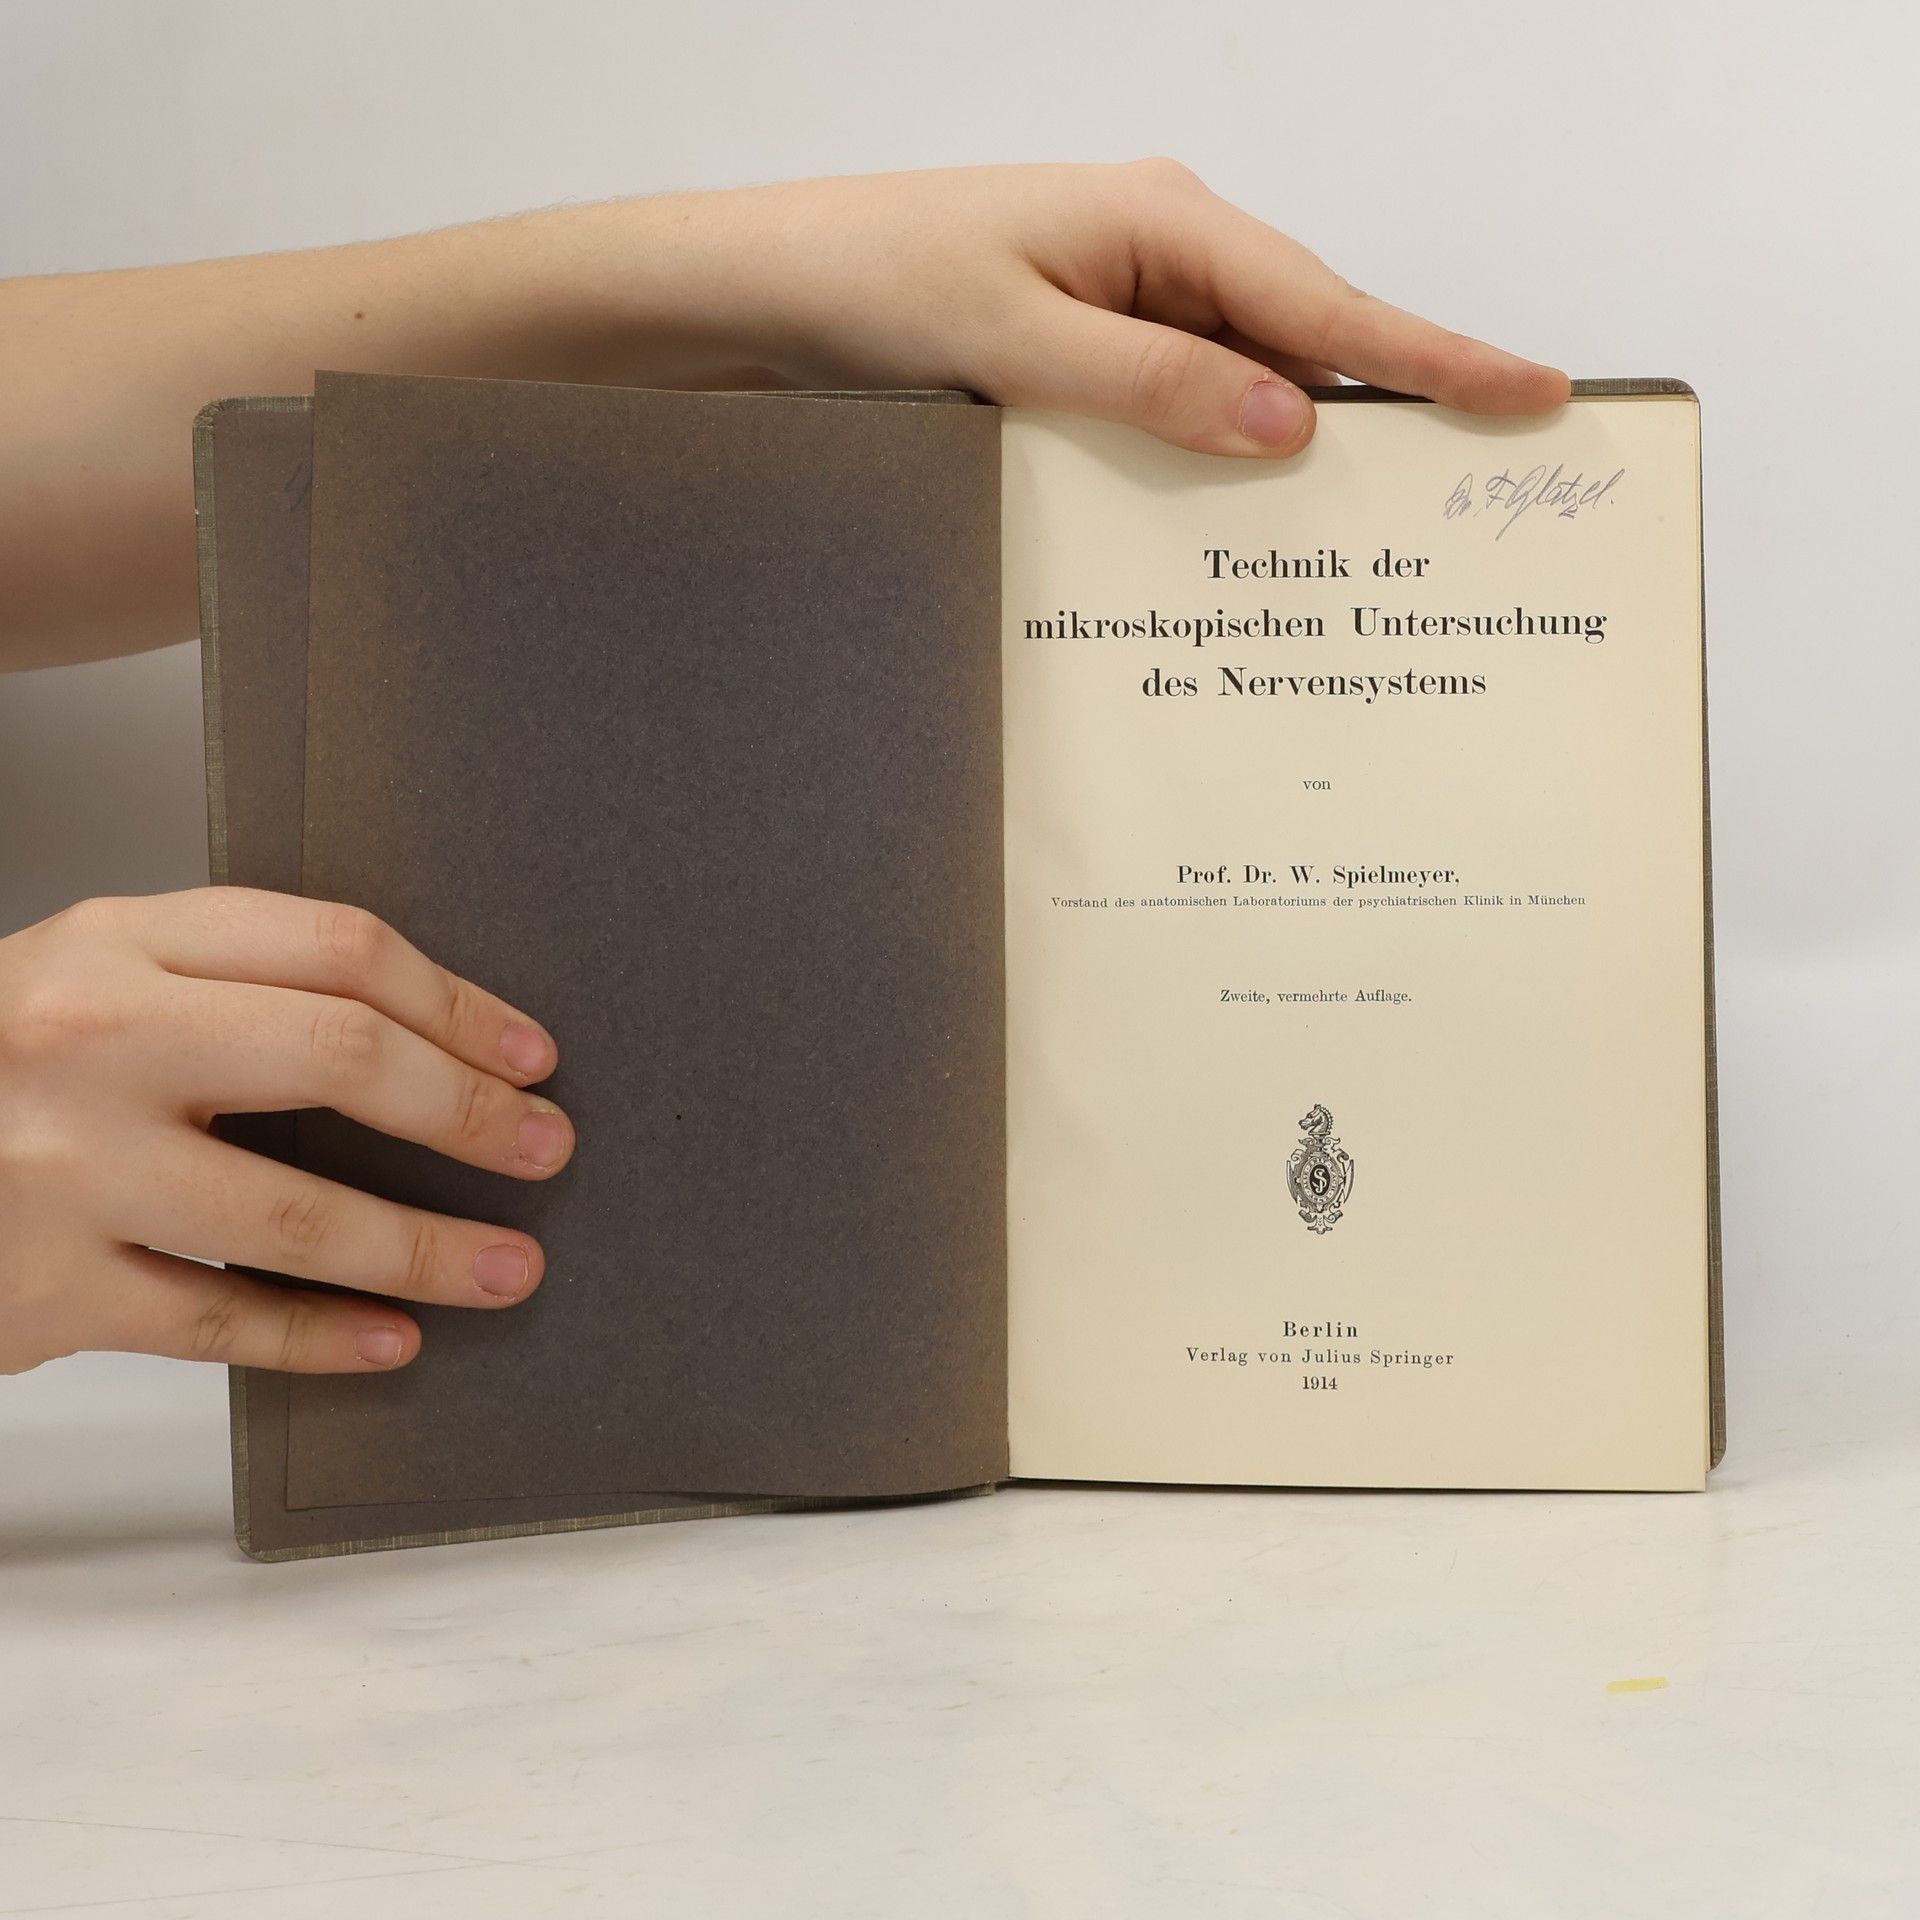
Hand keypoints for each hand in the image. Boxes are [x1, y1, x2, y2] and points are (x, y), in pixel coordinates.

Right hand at [0, 889, 572, 1374]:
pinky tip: (394, 1340)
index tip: (530, 1054)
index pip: (337, 948)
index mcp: (121, 941)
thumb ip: (237, 986)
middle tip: (545, 1150)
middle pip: (338, 1059)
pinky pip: (218, 1321)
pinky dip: (321, 1337)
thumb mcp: (100, 978)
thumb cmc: (3, 1062)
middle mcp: (90, 1038)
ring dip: (423, 1249)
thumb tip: (430, 1043)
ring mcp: (63, 1167)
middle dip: (468, 1113)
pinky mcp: (43, 1288)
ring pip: (292, 1213)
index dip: (458, 1004)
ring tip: (508, 1267)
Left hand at [623, 159, 1569, 456]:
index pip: (1325, 302)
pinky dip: (1211, 465)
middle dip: (1383, 421)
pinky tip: (1229, 526)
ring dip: (1287, 460)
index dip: (1433, 357)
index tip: (1531, 396)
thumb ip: (1151, 385)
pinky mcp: (1089, 353)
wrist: (760, 292)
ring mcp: (1127, 306)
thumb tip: (1286, 423)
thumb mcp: (1012, 339)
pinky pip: (1181, 411)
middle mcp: (1161, 254)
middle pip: (1305, 345)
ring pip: (1245, 389)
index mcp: (1162, 222)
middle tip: (1461, 506)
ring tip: (1360, 543)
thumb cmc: (870, 283)